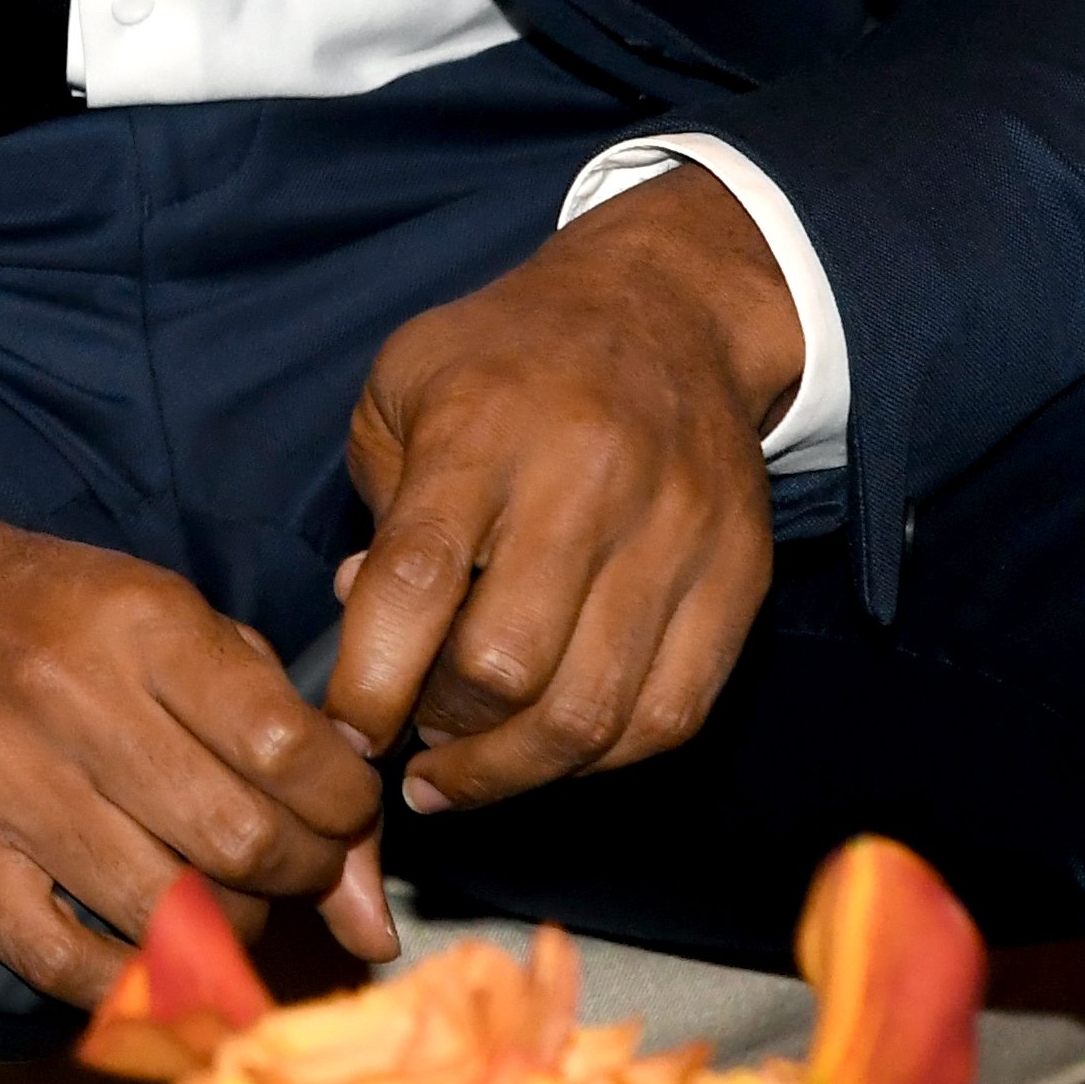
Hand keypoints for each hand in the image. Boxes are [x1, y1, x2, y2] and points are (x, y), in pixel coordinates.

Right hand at [0, 408, 392, 1008]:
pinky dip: (135, 980)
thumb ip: (277, 734)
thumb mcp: (166, 622)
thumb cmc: (47, 614)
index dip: (343, 809)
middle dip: (296, 876)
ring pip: (168, 914)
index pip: (288, 749)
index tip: (338, 818)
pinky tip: (150, 948)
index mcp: (138, 619)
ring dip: (226, 931)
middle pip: (239, 841)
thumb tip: (367, 908)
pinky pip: (71, 964)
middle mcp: (68, 695)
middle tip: (287, 869)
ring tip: (220, 902)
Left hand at [324, 167, 795, 814]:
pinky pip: (669, 715)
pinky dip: (599, 761)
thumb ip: (376, 506)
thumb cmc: (506, 360)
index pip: (420, 579)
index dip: (373, 679)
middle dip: (444, 729)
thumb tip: (363, 620)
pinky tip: (549, 751)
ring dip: (513, 771)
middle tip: (412, 736)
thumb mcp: (403, 388)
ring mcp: (674, 535)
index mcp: (482, 430)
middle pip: (509, 664)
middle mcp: (585, 483)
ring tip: (464, 774)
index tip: (346, 730)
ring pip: (593, 712)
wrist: (663, 309)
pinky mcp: (738, 577)